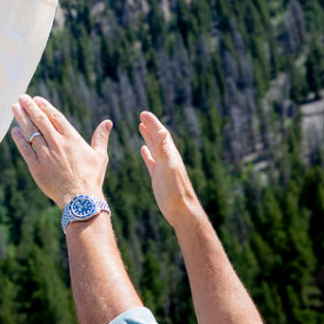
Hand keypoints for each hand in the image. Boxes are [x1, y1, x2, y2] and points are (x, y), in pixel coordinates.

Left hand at [11, 95, 112, 208]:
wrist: (80, 199)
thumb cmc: (91, 178)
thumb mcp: (99, 156)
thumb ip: (101, 137)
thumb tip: (108, 122)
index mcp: (72, 139)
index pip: (56, 117)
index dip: (45, 107)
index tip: (36, 99)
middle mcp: (57, 144)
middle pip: (40, 121)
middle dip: (30, 107)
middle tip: (22, 97)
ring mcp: (46, 155)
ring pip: (31, 132)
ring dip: (22, 119)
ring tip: (15, 107)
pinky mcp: (36, 167)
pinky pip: (25, 150)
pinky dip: (19, 139)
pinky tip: (14, 131)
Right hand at [138, 111, 202, 226]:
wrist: (181, 210)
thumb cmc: (176, 190)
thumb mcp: (169, 168)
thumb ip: (164, 151)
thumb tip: (161, 131)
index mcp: (170, 154)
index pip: (161, 134)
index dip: (153, 123)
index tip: (143, 113)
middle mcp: (167, 159)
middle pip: (157, 138)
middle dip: (150, 126)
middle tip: (142, 116)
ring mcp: (163, 168)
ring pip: (154, 148)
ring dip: (148, 137)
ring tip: (141, 127)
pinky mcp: (158, 177)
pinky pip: (151, 161)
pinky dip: (147, 154)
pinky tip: (143, 150)